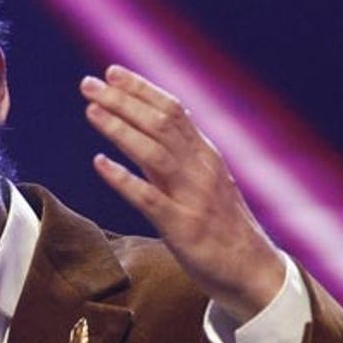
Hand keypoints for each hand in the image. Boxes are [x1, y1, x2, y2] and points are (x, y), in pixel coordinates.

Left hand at [81, 65, 284, 322]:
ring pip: (154, 153)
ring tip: (91, 110)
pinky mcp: (182, 226)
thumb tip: (156, 121)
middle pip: (160, 124)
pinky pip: (149, 198)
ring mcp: (192, 196)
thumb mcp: (204, 180)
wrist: (253, 270)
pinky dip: (123, 178)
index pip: (173, 110)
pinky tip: (99, 163)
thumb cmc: (222, 224)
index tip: (111, 72)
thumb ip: (180, 153)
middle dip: (123, 101)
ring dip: (120, 129)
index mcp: (205, 154)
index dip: (141, 89)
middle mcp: (200, 168)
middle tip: (89, 84)